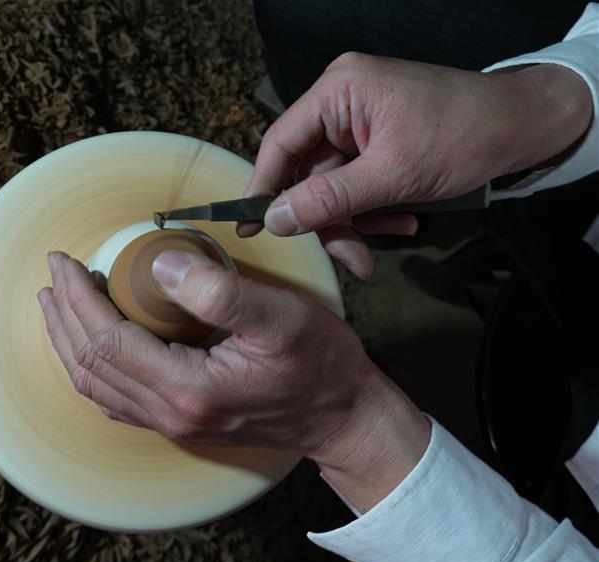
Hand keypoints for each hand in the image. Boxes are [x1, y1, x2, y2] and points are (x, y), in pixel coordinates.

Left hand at [38, 250, 430, 510]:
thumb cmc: (320, 366)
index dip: (79, 298)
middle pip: (92, 364)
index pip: (109, 340)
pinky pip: (116, 399)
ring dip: (68, 343)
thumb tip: (159, 266)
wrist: (341, 418)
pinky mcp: (179, 422)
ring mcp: (173, 424)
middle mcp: (171, 414)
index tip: (65, 262)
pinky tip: (89, 347)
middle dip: (63, 315)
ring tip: (55, 305)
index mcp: (188, 389)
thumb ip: (220, 292)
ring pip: (96, 386)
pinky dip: (92, 368)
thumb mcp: (281, 318)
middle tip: (53, 274)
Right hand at [240, 55, 592, 277]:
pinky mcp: (376, 140)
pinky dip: (373, 208)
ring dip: (356, 220)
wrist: (524, 126)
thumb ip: (329, 199)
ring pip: (333, 185)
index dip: (263, 188)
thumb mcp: (393, 176)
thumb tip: (275, 220)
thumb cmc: (463, 137)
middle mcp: (341, 101)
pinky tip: (402, 224)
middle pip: (307, 171)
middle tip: (349, 258)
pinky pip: (356, 182)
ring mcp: (358, 121)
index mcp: (338, 91)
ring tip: (390, 240)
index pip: (281, 143)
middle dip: (329, 219)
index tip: (249, 229)